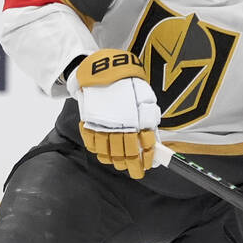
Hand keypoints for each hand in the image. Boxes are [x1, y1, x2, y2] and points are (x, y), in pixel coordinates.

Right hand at [68, 50, 160, 176]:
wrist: (104, 70)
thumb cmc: (128, 84)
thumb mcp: (145, 97)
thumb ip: (149, 118)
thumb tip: (153, 138)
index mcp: (135, 120)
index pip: (143, 146)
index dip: (146, 159)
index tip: (147, 166)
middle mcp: (119, 126)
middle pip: (125, 154)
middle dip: (132, 165)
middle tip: (135, 172)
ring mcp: (102, 126)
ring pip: (107, 152)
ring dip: (115, 161)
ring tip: (120, 164)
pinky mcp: (88, 123)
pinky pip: (92, 143)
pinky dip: (97, 151)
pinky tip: (104, 153)